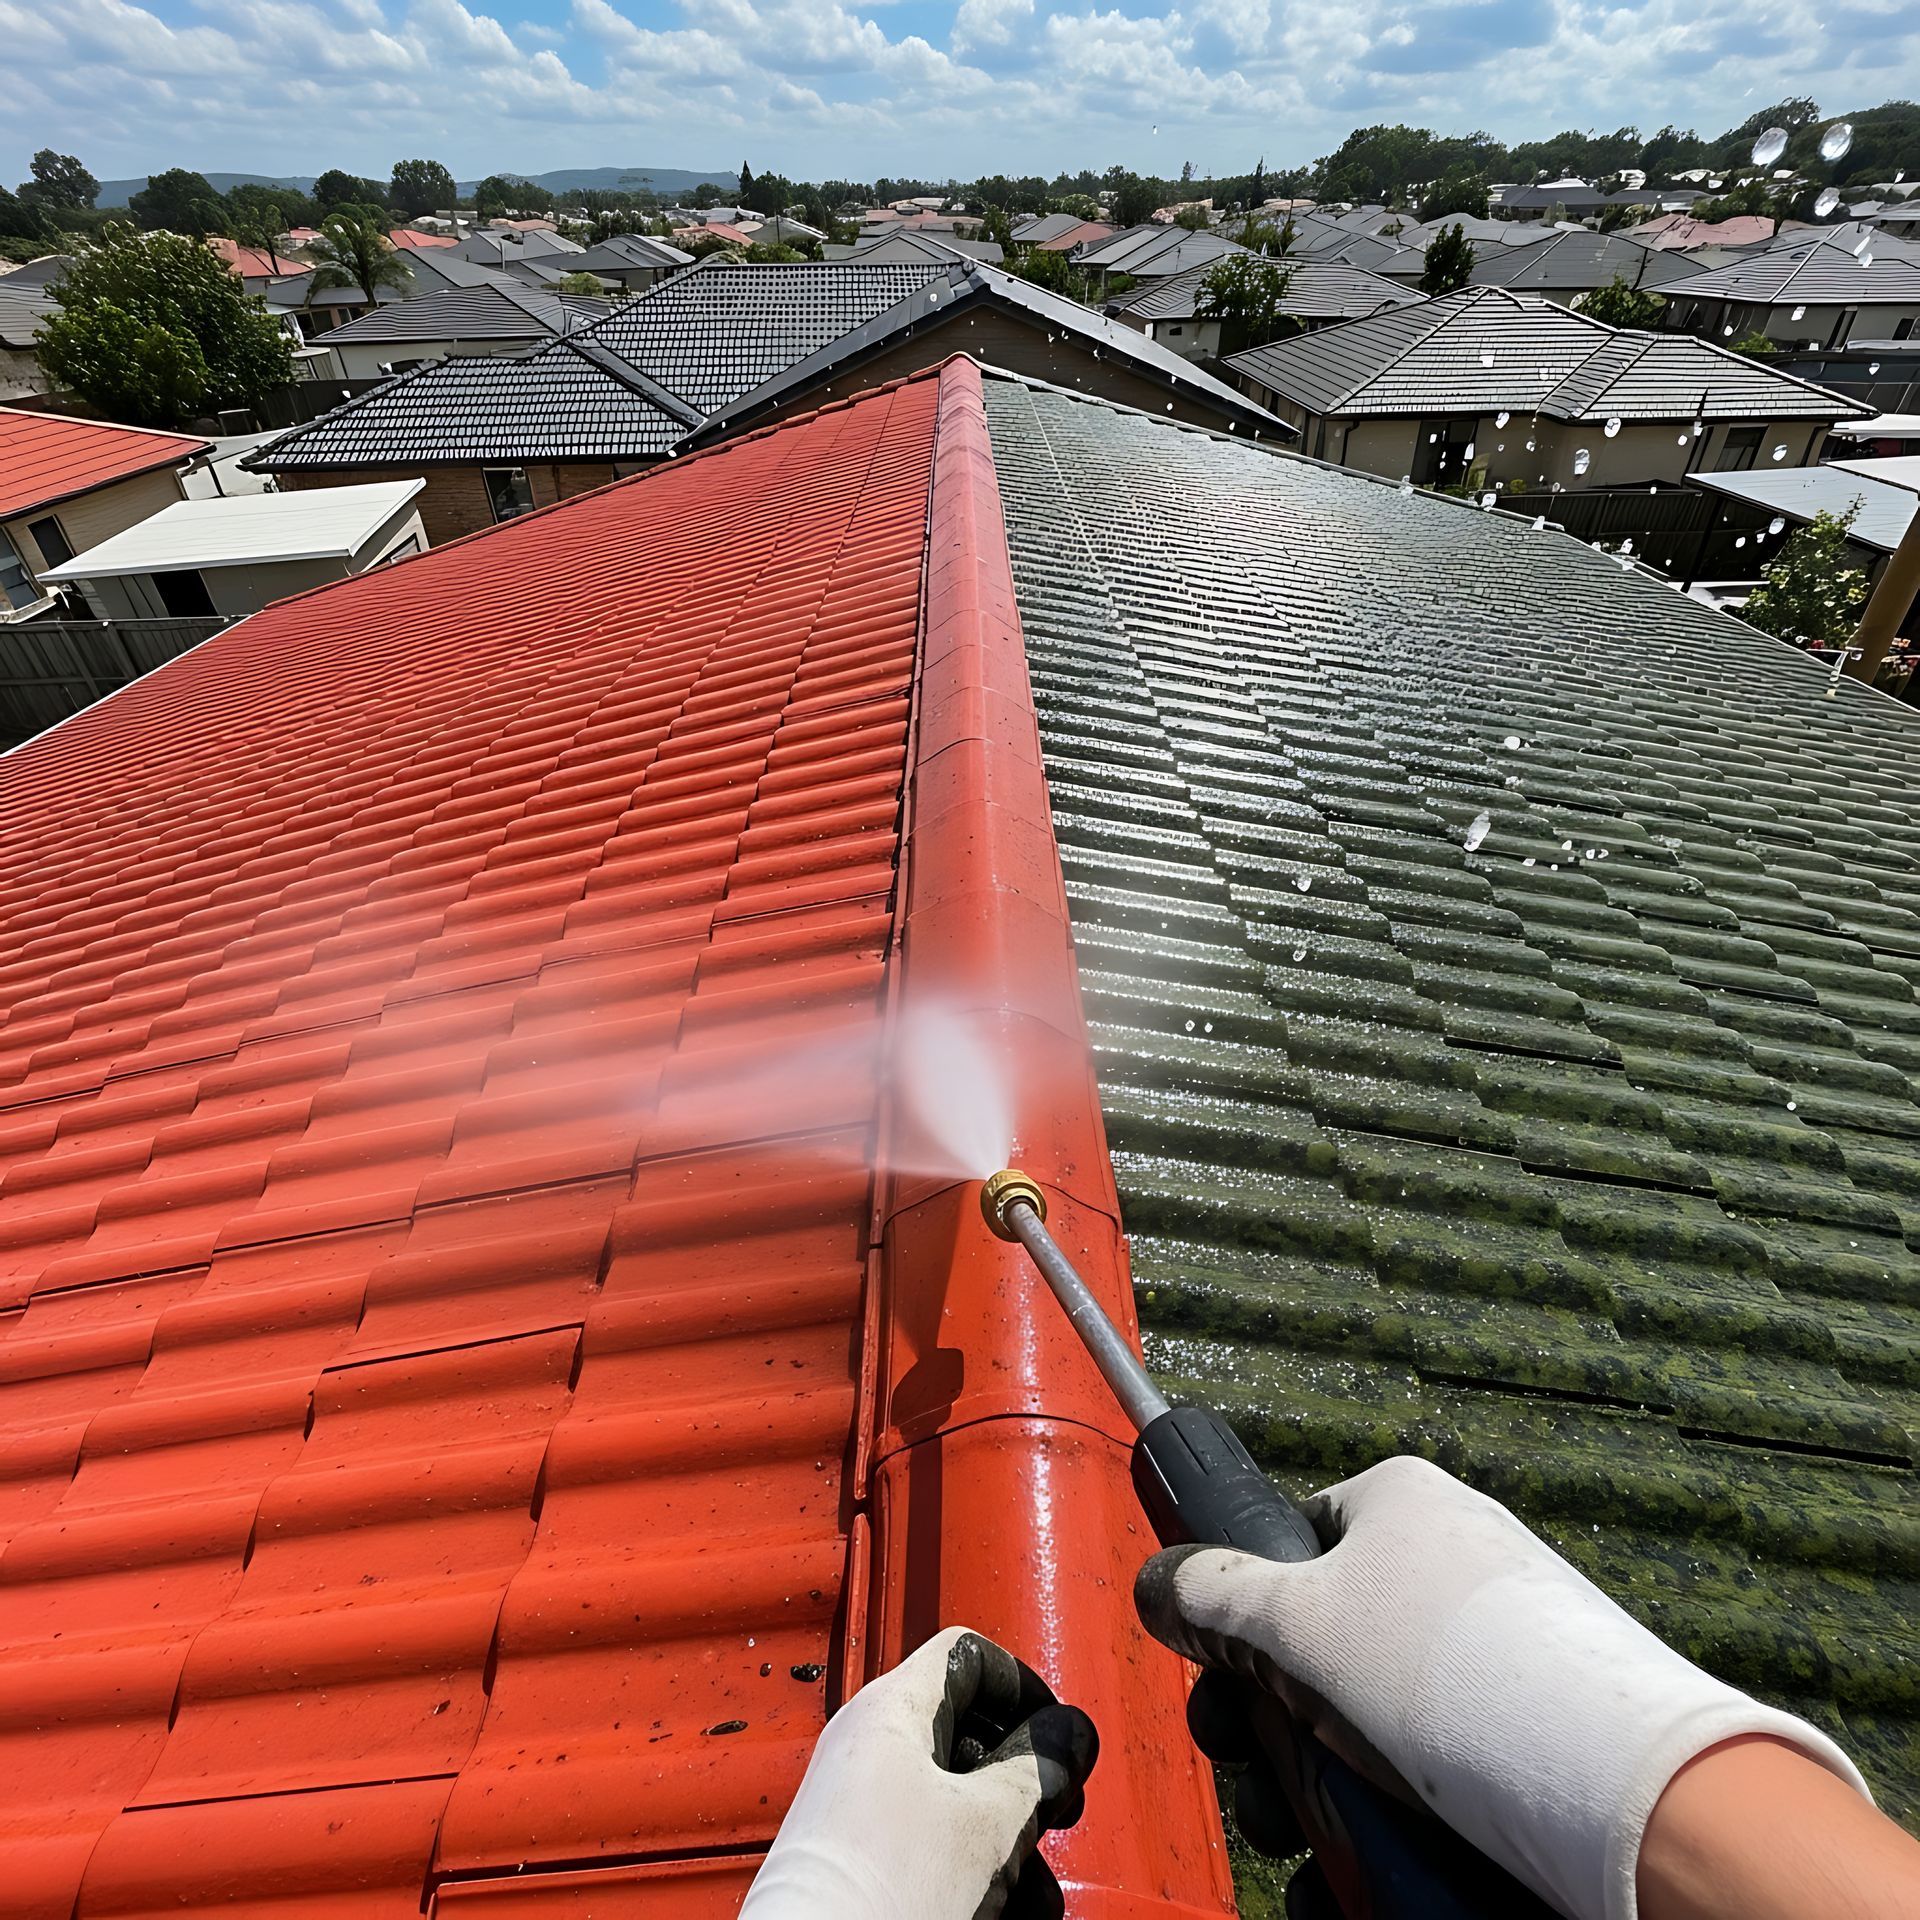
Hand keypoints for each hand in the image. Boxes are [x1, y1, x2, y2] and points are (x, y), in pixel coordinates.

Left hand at [740, 1626, 1098, 1919]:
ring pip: (955, 1806)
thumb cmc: (881, 1891)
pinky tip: (1002, 1911)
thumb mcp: (988, 1823)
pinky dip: (971, 1873)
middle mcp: (868, 1750)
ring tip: (1032, 1895)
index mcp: (890, 1711)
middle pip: (969, 1739)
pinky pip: (930, 1849)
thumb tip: (1069, 1735)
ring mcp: (858, 1809)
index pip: (968, 1656)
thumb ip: (1039, 1770)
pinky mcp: (857, 1864)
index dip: (1024, 1689)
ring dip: (1008, 1844)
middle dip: (1024, 1788)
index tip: (1057, 1737)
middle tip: (1057, 1816)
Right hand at [1135, 1456, 1870, 1919]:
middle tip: (1256, 1782)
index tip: (1227, 1687)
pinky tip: (1352, 1884)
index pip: (1294, 1542)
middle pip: (1318, 1649)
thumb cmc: (1450, 1676)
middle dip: (1269, 1730)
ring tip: (1305, 1849)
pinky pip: (1431, 1779)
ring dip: (1313, 1795)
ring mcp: (1493, 1658)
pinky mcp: (1529, 1742)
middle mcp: (1447, 1569)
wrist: (1621, 1791)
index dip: (1245, 1618)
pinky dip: (1384, 1830)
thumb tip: (1157, 1583)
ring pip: (1365, 1727)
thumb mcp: (1294, 1621)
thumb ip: (1208, 1596)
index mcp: (1396, 1506)